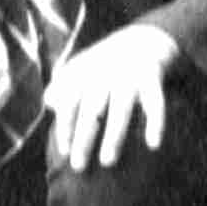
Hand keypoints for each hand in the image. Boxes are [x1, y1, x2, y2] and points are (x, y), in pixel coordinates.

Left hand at [44, 26, 177, 170]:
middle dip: (85, 138)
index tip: (64, 151)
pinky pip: (156, 102)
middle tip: (78, 167)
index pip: (71, 102)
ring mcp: (130, 75)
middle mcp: (106, 73)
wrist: (146, 38)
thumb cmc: (106, 62)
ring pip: (121, 109)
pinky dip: (156, 122)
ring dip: (114, 135)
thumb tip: (50, 104)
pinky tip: (153, 145)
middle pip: (93, 110)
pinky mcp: (154, 77)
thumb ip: (64, 84)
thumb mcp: (82, 66)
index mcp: (86, 72)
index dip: (66, 126)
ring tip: (107, 161)